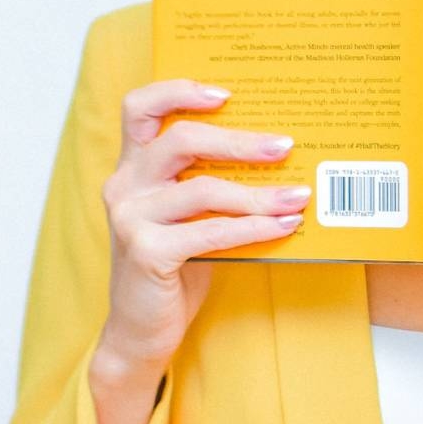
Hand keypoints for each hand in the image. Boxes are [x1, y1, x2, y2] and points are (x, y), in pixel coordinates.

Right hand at [96, 80, 308, 374]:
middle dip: (238, 141)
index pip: (139, 108)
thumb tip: (275, 157)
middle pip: (179, 140)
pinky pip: (210, 232)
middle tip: (284, 145)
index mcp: (131, 168)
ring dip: (258, 193)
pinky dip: (253, 228)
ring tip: (298, 197)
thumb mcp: (186, 217)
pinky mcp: (145, 252)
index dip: (178, 91)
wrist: (140, 333)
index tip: (225, 93)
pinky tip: (283, 226)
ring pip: (203, 190)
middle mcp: (124, 186)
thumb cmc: (174, 268)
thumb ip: (207, 184)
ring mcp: (131, 219)